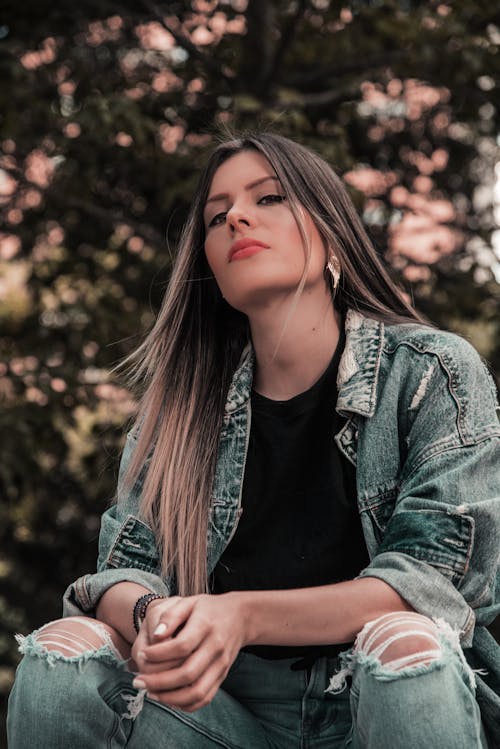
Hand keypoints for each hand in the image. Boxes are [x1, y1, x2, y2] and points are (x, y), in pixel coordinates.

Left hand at [131, 593, 246, 711]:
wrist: (241, 617)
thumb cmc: (209, 609)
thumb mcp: (190, 602)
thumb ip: (171, 615)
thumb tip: (155, 635)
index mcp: (206, 626)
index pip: (181, 646)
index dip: (158, 654)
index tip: (142, 654)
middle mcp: (216, 647)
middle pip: (187, 673)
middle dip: (158, 681)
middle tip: (138, 681)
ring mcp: (221, 665)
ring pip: (196, 691)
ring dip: (170, 697)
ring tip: (150, 692)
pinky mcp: (222, 676)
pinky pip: (205, 698)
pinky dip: (185, 704)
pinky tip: (168, 698)